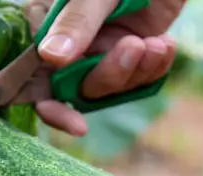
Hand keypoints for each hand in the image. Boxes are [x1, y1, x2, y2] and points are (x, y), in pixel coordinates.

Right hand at [24, 0, 183, 135]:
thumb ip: (76, 22)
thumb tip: (50, 59)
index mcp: (48, 25)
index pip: (37, 77)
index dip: (53, 107)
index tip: (77, 125)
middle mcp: (71, 43)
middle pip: (80, 87)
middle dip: (111, 76)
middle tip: (134, 48)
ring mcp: (102, 47)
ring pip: (113, 85)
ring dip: (138, 70)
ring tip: (157, 43)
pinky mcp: (132, 48)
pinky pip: (140, 76)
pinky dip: (155, 66)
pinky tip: (165, 45)